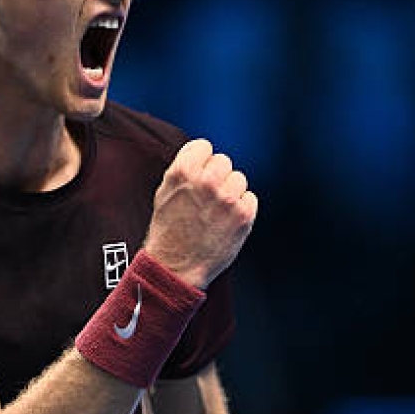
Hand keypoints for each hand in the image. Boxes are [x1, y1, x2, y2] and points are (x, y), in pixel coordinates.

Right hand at [143, 139, 257, 287]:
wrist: (175, 267)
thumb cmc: (168, 231)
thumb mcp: (165, 192)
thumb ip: (184, 170)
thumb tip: (202, 156)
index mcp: (183, 171)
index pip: (204, 146)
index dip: (201, 160)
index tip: (199, 173)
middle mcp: (206, 181)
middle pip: (224, 161)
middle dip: (217, 176)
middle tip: (208, 196)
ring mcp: (227, 198)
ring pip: (239, 179)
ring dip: (231, 191)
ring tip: (216, 210)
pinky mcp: (243, 215)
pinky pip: (250, 198)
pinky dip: (242, 208)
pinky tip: (226, 220)